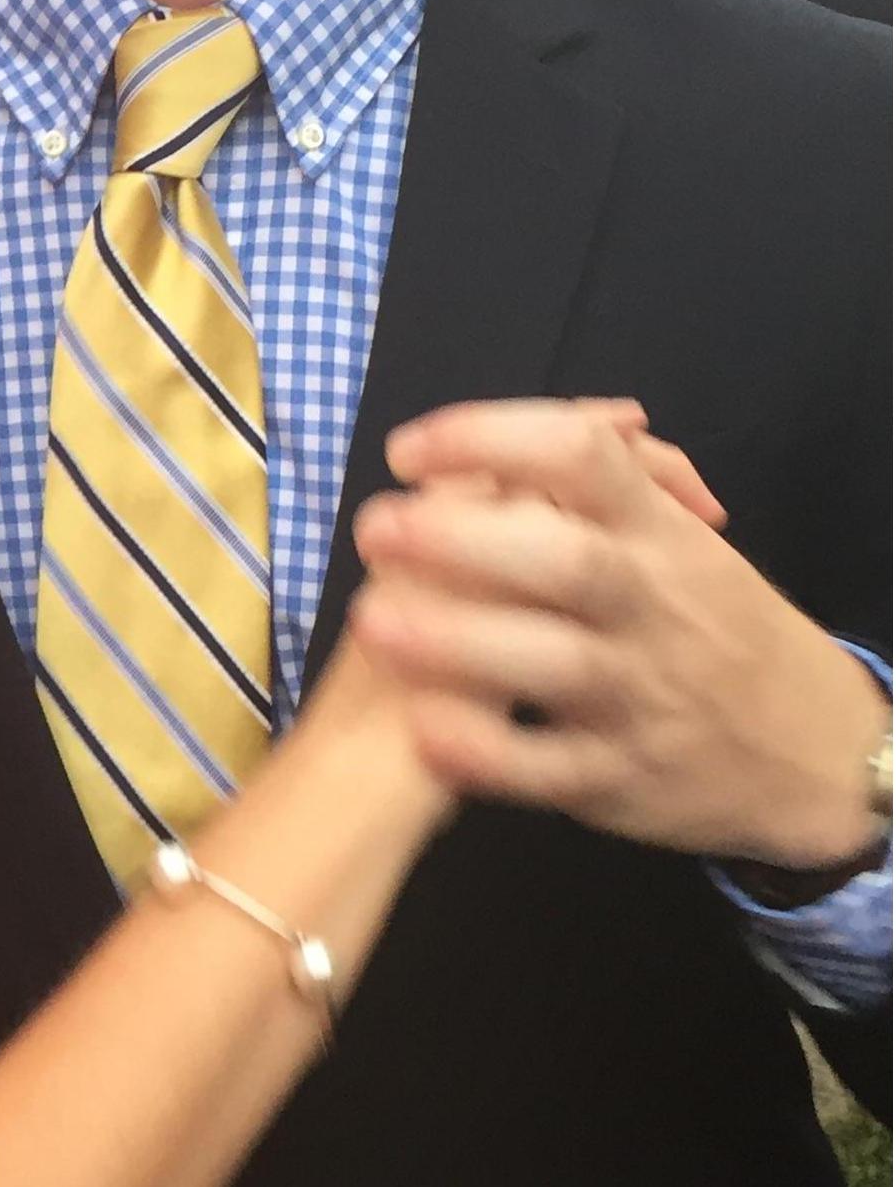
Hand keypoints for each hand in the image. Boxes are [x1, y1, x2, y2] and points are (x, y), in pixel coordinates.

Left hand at [349, 398, 887, 872]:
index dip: (488, 438)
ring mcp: (642, 695)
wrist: (818, 754)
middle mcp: (651, 605)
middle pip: (565, 560)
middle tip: (376, 529)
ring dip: (455, 641)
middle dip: (461, 540)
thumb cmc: (715, 622)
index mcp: (658, 532)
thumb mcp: (681, 539)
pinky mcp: (624, 779)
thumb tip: (588, 410)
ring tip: (373, 618)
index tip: (407, 451)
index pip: (582, 459)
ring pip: (551, 663)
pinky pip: (547, 767)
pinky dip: (483, 750)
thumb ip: (614, 476)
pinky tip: (422, 726)